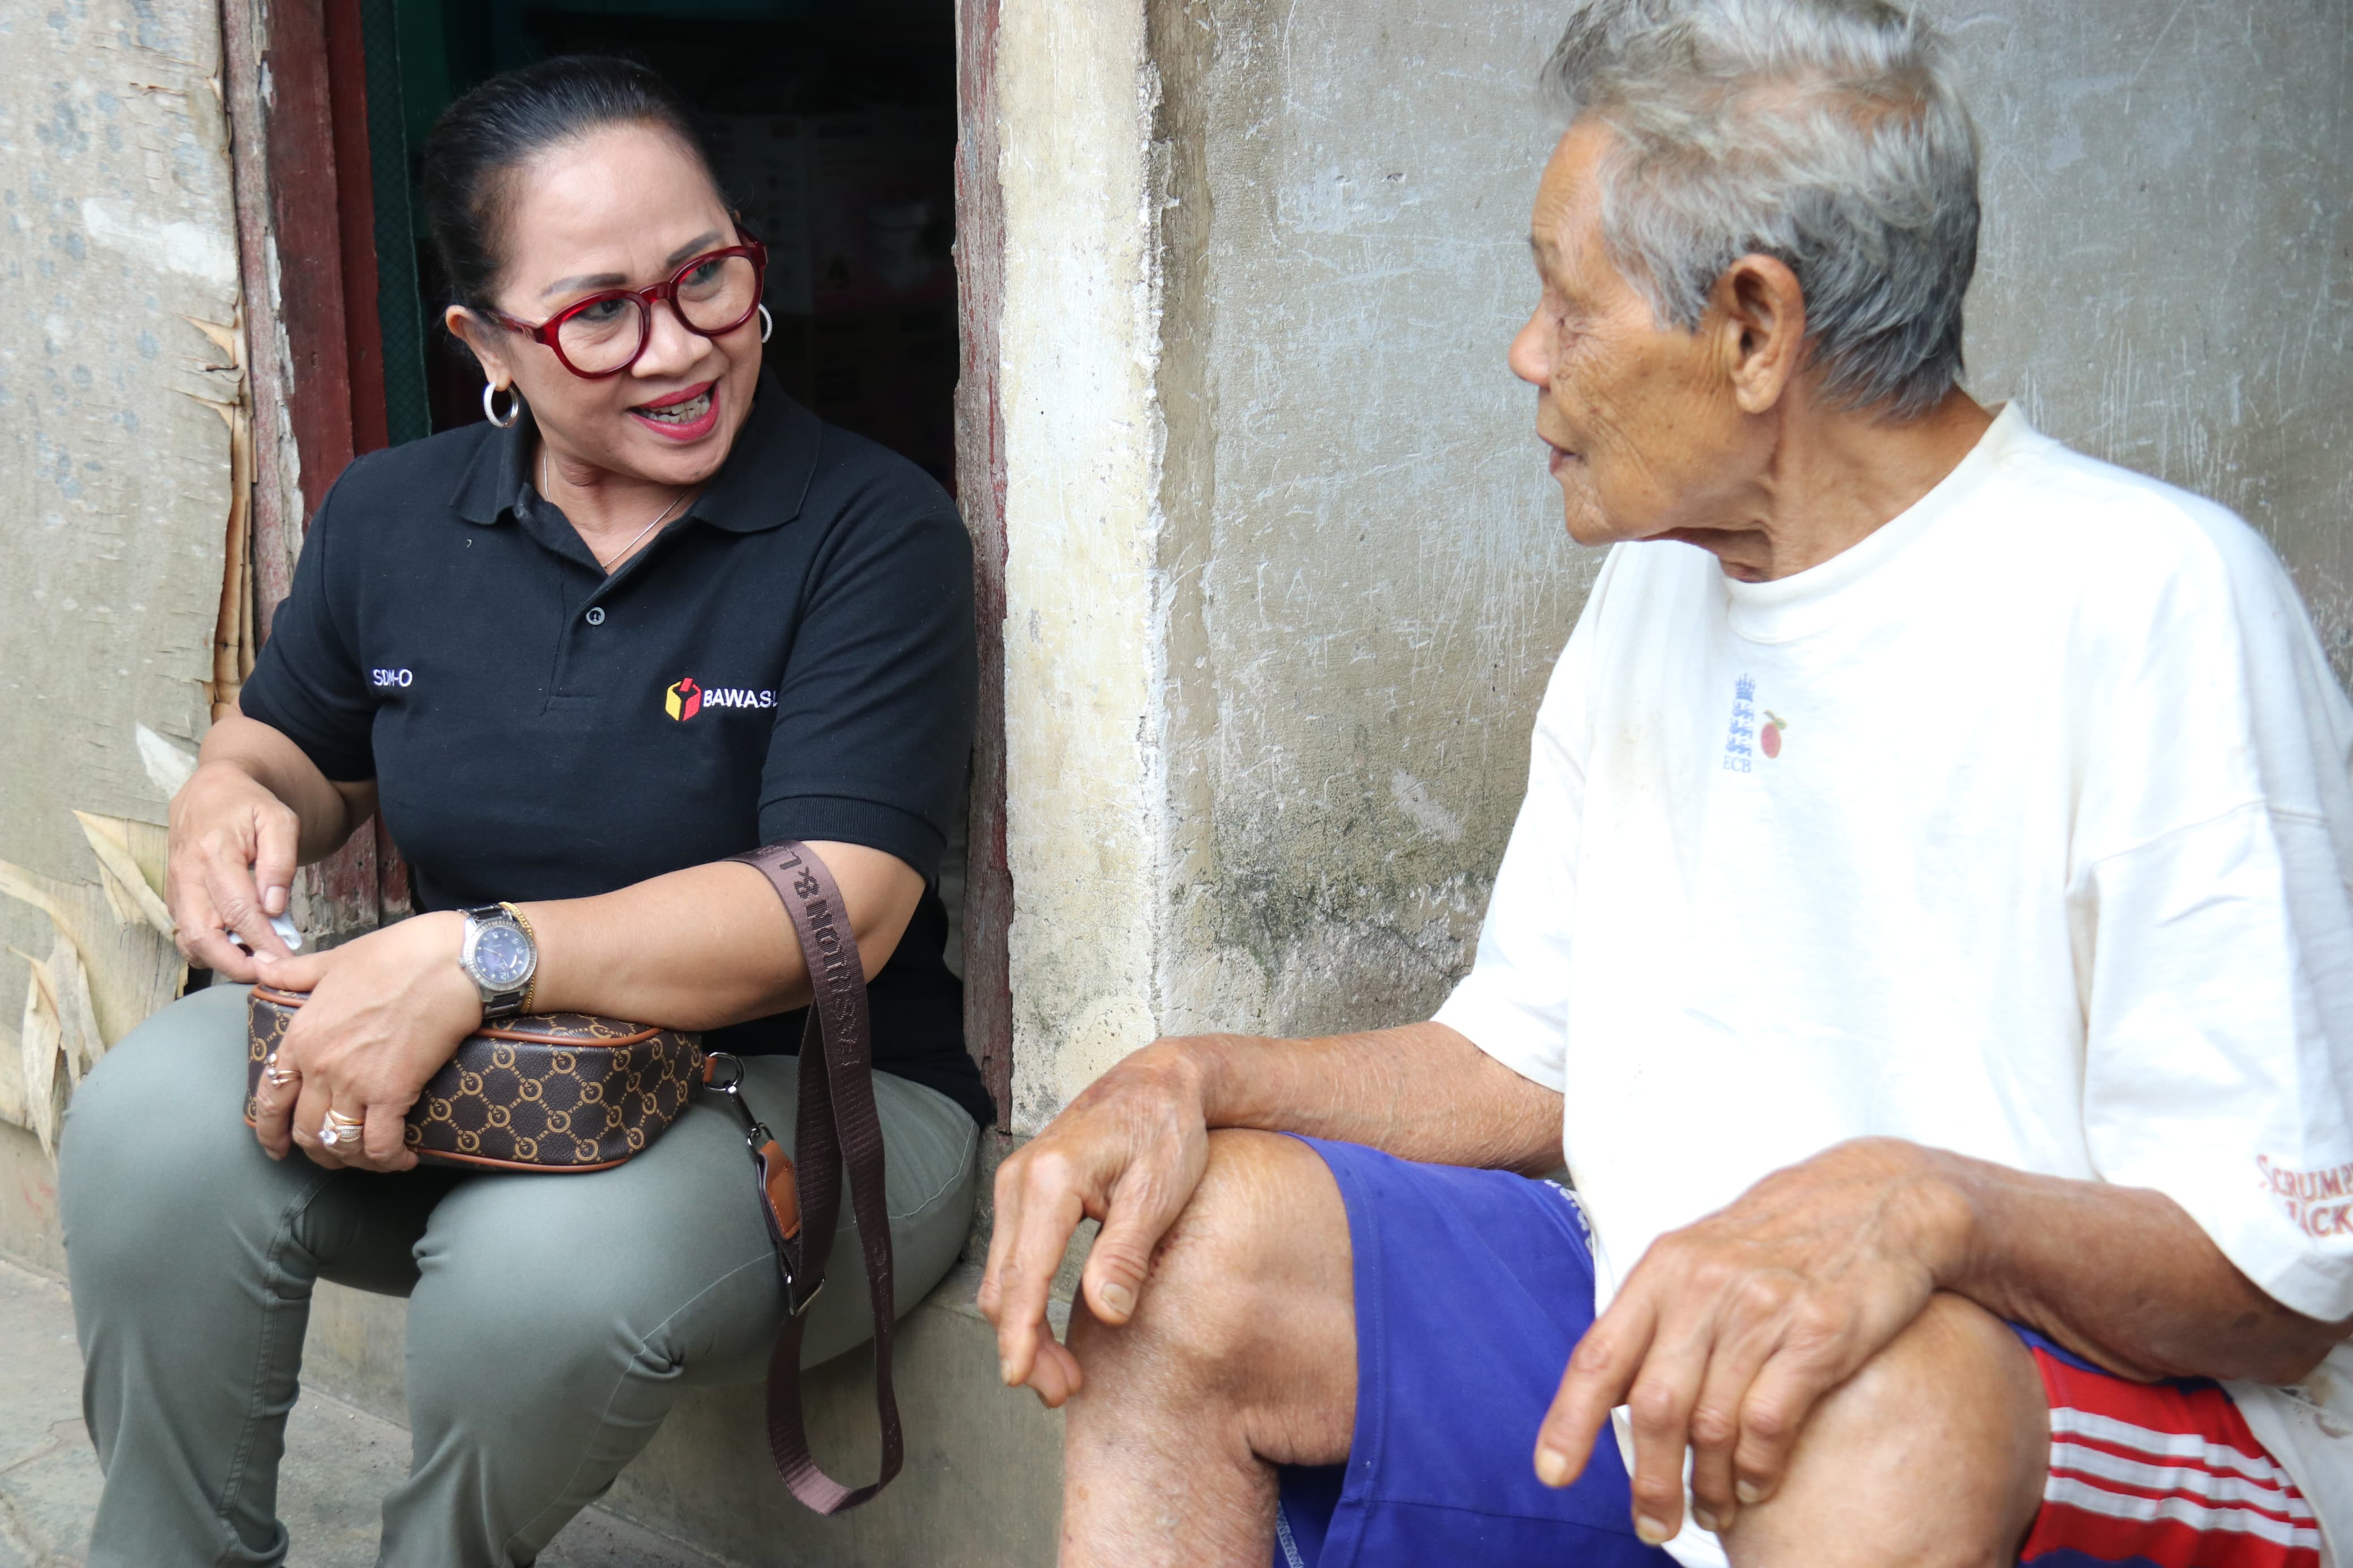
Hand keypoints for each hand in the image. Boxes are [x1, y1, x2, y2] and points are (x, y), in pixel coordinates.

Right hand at [167, 759, 302, 979]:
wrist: (212, 789)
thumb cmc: (250, 804)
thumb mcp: (279, 820)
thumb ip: (279, 862)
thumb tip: (273, 907)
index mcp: (213, 851)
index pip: (237, 910)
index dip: (261, 941)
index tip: (284, 960)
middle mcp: (186, 873)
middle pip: (202, 934)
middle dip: (234, 963)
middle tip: (268, 973)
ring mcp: (175, 887)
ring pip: (188, 940)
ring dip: (220, 960)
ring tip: (256, 963)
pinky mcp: (174, 896)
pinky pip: (185, 933)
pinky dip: (209, 950)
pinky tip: (239, 949)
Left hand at [246, 911, 480, 1172]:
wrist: (449, 961)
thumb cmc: (399, 955)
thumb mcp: (336, 959)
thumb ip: (296, 972)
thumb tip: (264, 966)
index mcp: (302, 1034)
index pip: (270, 1097)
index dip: (271, 1131)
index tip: (278, 1147)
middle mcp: (320, 1064)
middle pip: (306, 1130)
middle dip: (320, 1151)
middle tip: (338, 1156)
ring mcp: (355, 1081)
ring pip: (339, 1144)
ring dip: (354, 1160)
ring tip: (372, 1159)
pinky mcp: (393, 1092)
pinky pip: (380, 1144)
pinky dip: (389, 1159)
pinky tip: (404, 1158)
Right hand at [977, 1041, 1214, 1406]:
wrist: (1159, 1082)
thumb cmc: (1165, 1130)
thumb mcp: (1158, 1192)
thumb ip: (1127, 1251)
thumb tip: (1106, 1312)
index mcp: (1052, 1178)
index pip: (1024, 1273)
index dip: (1020, 1334)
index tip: (1021, 1379)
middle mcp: (1019, 1178)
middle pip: (1003, 1284)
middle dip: (1024, 1345)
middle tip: (1063, 1392)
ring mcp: (1014, 1183)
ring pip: (1001, 1276)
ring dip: (1022, 1329)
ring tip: (1061, 1375)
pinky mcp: (1023, 1192)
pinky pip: (1012, 1259)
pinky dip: (1024, 1301)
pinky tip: (1048, 1331)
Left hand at [1534, 1138, 1970, 1542]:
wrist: (1879, 1198)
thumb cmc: (1781, 1238)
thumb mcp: (1703, 1257)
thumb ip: (1659, 1319)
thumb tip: (1614, 1394)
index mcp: (1665, 1269)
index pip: (1600, 1354)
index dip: (1570, 1420)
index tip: (1553, 1474)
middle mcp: (1705, 1285)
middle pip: (1656, 1405)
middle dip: (1649, 1479)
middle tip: (1652, 1524)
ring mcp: (1763, 1308)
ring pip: (1713, 1423)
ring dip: (1709, 1484)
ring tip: (1711, 1512)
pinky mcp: (1820, 1332)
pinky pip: (1770, 1422)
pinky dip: (1759, 1469)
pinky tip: (1758, 1487)